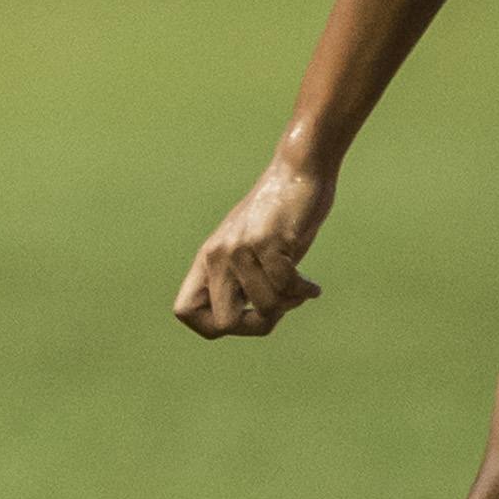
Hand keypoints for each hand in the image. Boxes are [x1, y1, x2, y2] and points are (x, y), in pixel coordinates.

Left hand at [175, 154, 333, 337]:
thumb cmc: (278, 216)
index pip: (185, 311)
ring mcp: (241, 248)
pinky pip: (286, 286)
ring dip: (290, 303)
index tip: (244, 317)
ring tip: (301, 288)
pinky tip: (313, 287)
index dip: (211, 327)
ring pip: (265, 307)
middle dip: (258, 325)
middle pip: (224, 323)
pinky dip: (304, 291)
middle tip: (280, 310)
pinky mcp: (268, 241)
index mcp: (207, 259)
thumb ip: (241, 281)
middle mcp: (218, 255)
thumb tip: (254, 321)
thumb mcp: (248, 250)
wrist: (297, 171)